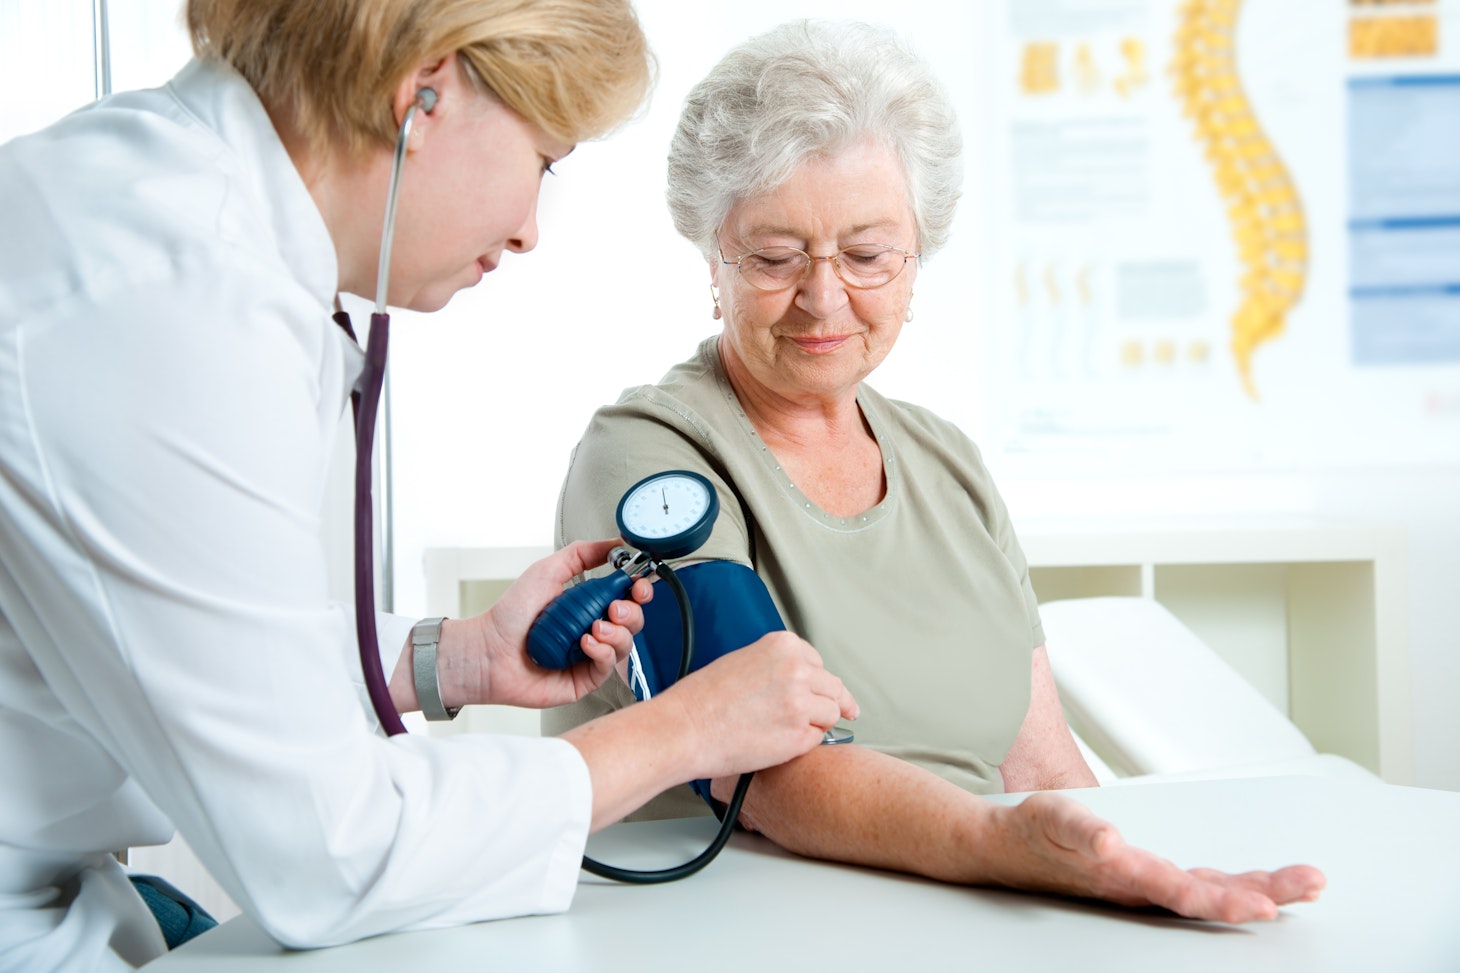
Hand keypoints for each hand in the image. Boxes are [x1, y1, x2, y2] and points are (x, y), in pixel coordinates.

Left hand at [469, 540, 651, 708]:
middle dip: (631, 612)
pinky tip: (586, 644)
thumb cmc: (511, 615)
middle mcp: (593, 630)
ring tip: (594, 628)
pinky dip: (603, 653)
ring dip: (617, 634)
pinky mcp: (585, 680)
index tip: (637, 585)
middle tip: (613, 608)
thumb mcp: (548, 571)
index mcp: (588, 605)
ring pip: (626, 645)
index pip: (627, 598)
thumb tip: (615, 543)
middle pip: (634, 622)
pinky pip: (607, 668)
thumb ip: (582, 554)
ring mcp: (590, 656)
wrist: (489, 650)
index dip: (639, 591)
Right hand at [658, 631, 858, 779]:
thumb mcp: (742, 661)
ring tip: (791, 730)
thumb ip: (775, 666)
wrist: (684, 729)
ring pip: (831, 713)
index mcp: (782, 646)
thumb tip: (799, 680)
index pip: (818, 662)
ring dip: (818, 723)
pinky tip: (780, 742)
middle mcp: (796, 670)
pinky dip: (804, 744)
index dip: (817, 679)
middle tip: (842, 712)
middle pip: (832, 687)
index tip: (824, 689)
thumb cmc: (701, 700)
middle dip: (830, 701)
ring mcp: (800, 703)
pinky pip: (817, 740)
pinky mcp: (798, 736)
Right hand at [982, 791, 1325, 921]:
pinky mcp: (1145, 875)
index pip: (1187, 892)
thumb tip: (1110, 842)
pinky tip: (1257, 890)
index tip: (1266, 905)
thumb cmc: (1032, 834)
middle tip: (1311, 885)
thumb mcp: (1053, 820)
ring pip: (1212, 891)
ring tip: (1301, 886)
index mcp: (1127, 876)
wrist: (1006, 849)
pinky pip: (1199, 884)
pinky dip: (1232, 886)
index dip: (1227, 901)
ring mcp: (1146, 883)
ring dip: (1257, 890)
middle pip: (1213, 894)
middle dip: (1265, 892)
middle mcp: (1143, 885)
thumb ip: (1082, 830)